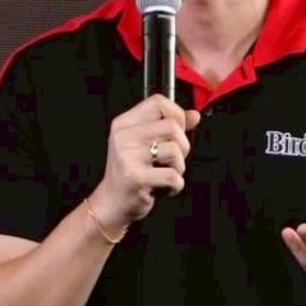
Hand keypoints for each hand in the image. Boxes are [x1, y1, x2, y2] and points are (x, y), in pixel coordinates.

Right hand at [91, 94, 199, 230]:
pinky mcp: (135, 178)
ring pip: (175, 151)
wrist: (111, 203)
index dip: (177, 114)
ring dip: (179, 168)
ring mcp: (127, 157)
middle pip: (172, 126)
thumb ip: (169, 127)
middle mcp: (123, 137)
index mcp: (124, 124)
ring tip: (166, 175)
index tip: (178, 131)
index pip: (157, 102)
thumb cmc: (130, 173)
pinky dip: (175, 186)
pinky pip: (172, 176)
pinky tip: (164, 188)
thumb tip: (194, 115)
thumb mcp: (145, 144)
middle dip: (183, 146)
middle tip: (173, 160)